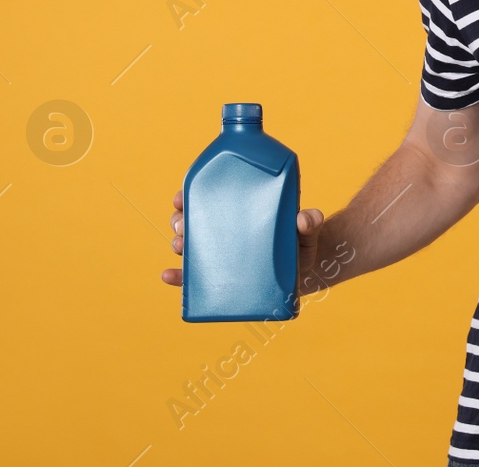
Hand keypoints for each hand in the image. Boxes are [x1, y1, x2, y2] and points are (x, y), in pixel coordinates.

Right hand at [160, 188, 326, 296]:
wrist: (308, 274)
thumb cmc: (303, 245)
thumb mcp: (307, 231)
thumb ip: (310, 223)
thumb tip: (306, 218)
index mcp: (238, 214)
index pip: (208, 200)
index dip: (190, 196)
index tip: (180, 196)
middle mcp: (225, 234)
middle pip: (192, 222)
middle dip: (179, 221)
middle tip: (182, 224)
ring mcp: (223, 258)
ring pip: (190, 248)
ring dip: (178, 244)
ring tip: (180, 246)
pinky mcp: (222, 282)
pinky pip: (193, 281)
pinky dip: (178, 278)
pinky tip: (168, 275)